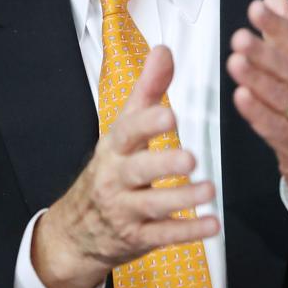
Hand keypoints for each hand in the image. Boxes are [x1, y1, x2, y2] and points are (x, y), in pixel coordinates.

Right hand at [32, 45, 219, 287]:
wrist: (75, 232)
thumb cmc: (109, 171)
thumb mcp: (122, 129)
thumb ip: (147, 90)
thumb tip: (163, 50)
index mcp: (114, 148)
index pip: (128, 132)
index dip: (147, 124)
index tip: (170, 116)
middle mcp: (117, 178)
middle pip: (138, 170)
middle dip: (163, 164)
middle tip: (189, 158)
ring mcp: (125, 210)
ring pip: (153, 206)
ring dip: (183, 199)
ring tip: (209, 190)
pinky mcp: (138, 237)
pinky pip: (163, 235)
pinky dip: (189, 232)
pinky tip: (212, 225)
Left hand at [227, 0, 287, 213]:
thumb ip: (286, 35)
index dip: (277, 25)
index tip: (256, 8)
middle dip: (265, 52)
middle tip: (240, 38)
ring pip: (282, 97)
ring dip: (258, 79)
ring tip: (235, 63)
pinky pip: (276, 128)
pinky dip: (258, 113)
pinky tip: (241, 98)